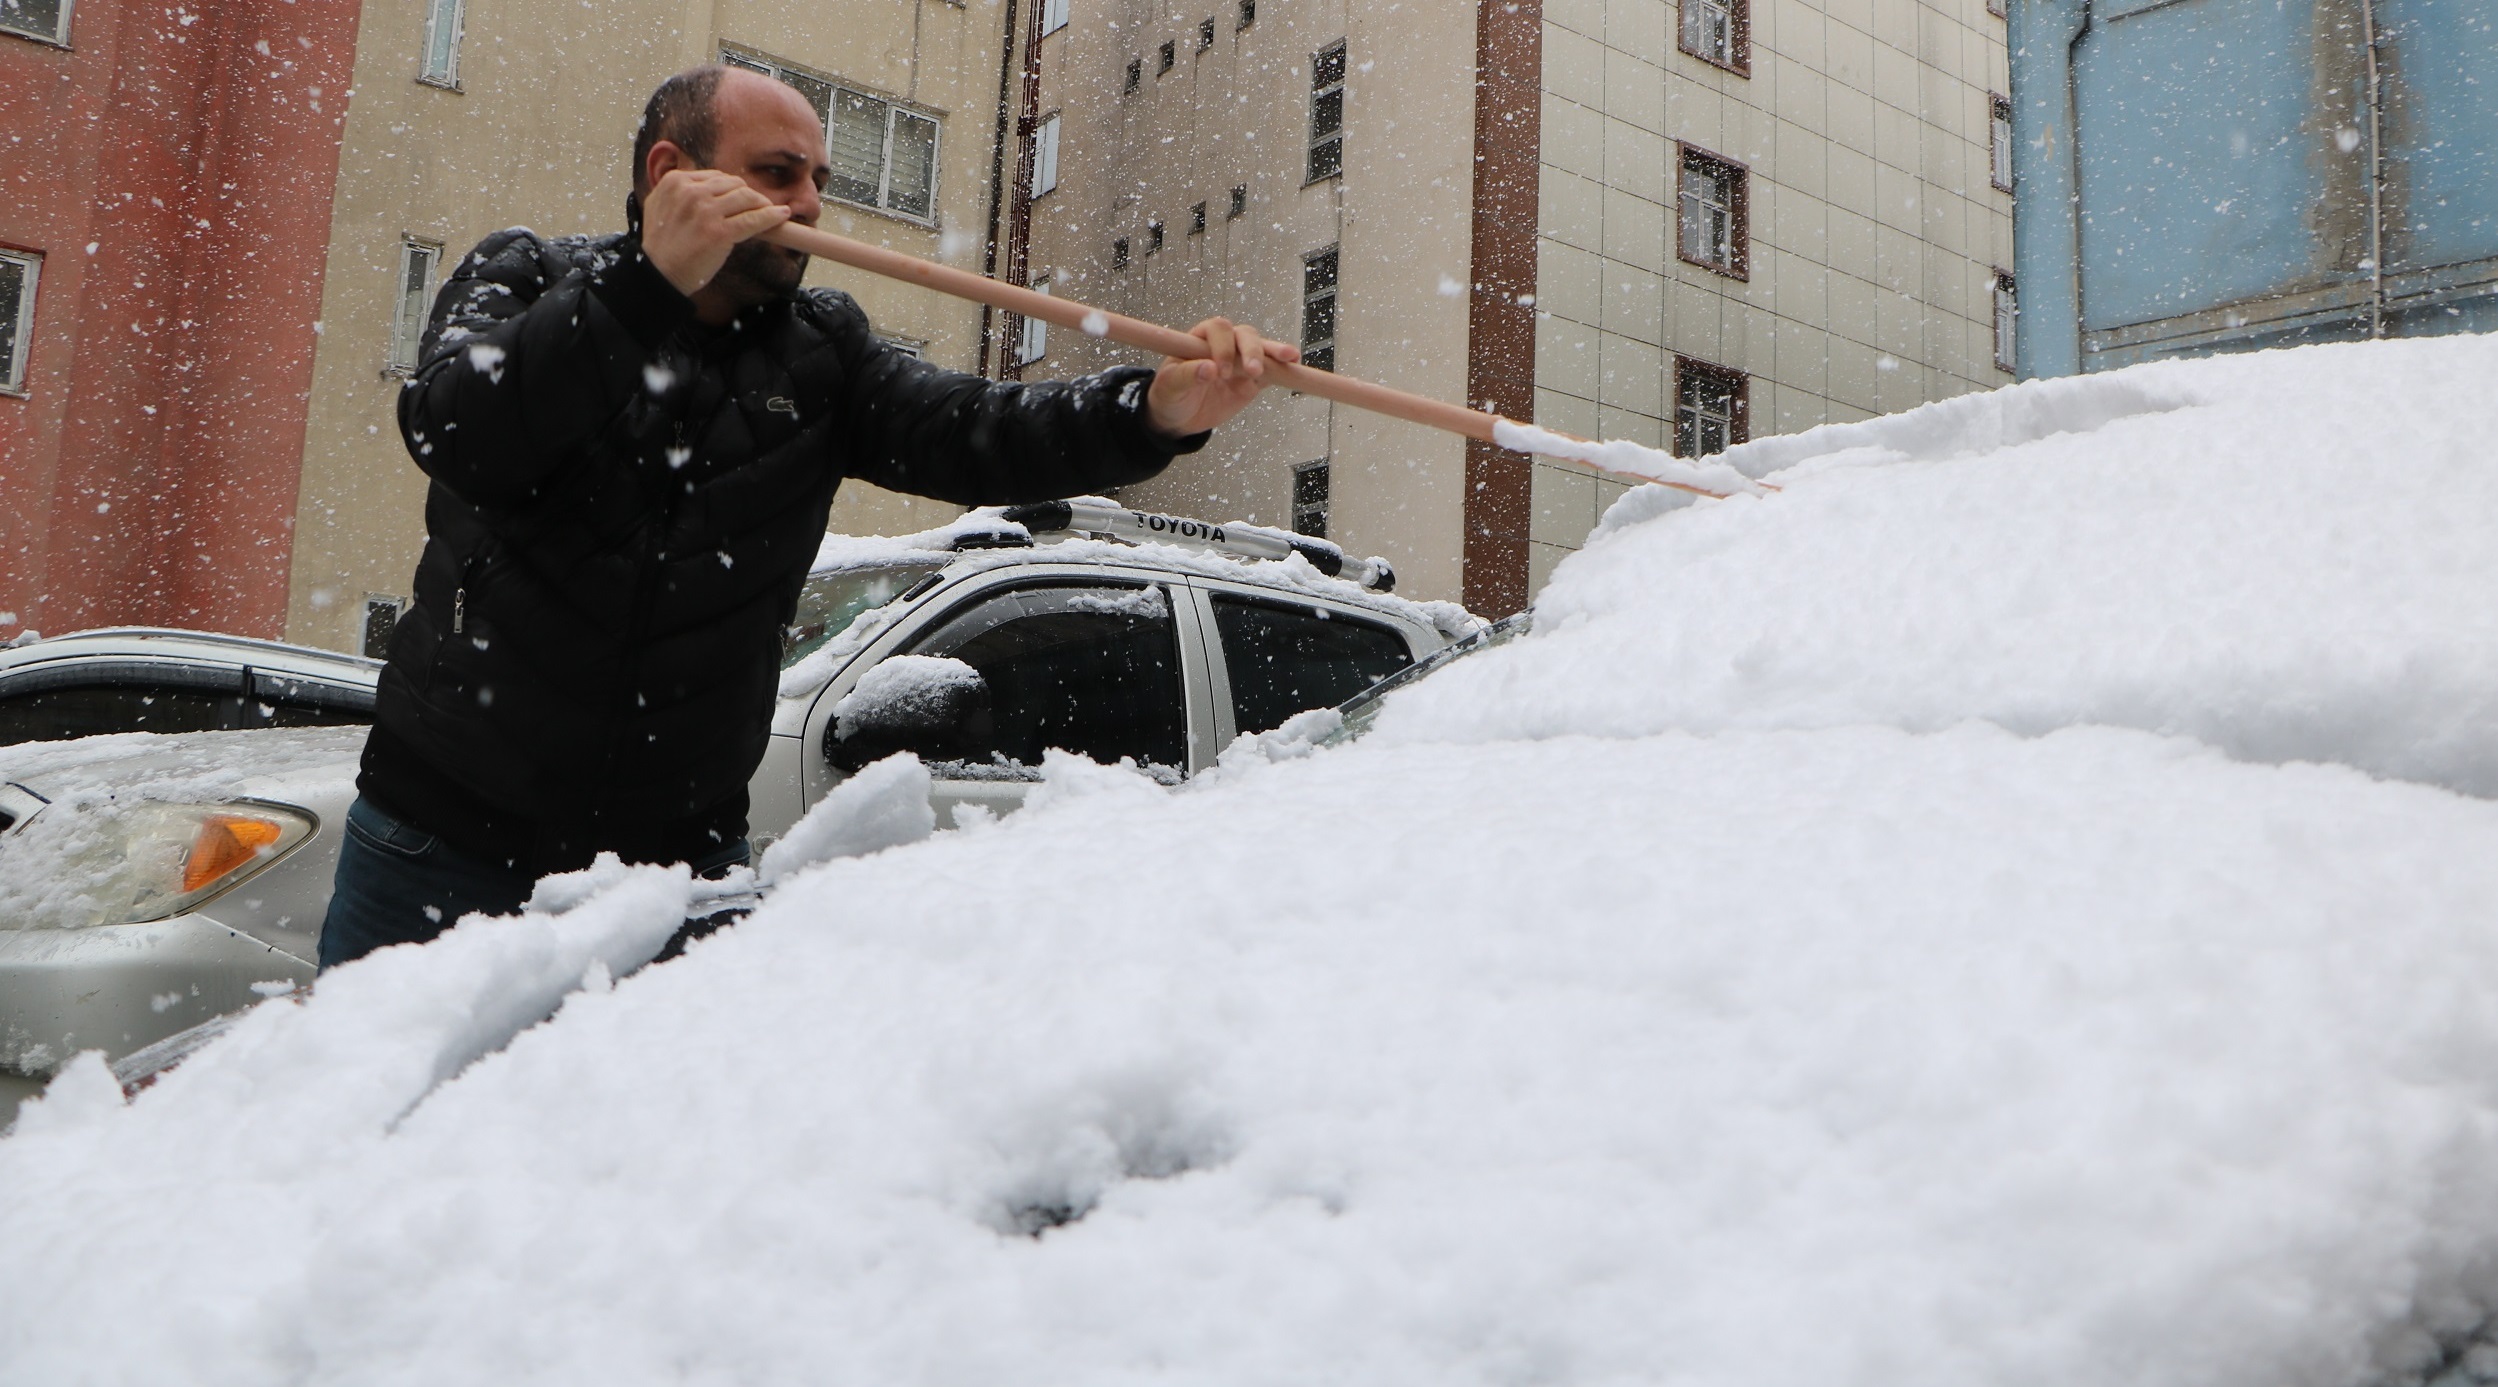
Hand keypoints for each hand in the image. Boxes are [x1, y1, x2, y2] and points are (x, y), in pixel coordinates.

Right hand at [641, 167, 791, 296]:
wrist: (659, 275)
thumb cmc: (662, 247)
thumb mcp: (659, 206)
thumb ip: (680, 192)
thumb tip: (710, 187)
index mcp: (675, 182)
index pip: (716, 177)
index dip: (733, 188)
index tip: (743, 199)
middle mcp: (690, 192)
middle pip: (734, 184)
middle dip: (749, 195)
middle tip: (759, 206)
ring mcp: (706, 212)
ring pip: (746, 198)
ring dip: (762, 204)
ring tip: (771, 211)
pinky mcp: (720, 233)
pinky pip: (753, 220)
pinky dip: (771, 216)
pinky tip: (781, 215)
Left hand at [1145, 318, 1298, 438]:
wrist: (1179, 417)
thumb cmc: (1170, 395)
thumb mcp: (1170, 387)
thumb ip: (1187, 375)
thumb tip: (1208, 369)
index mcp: (1201, 339)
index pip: (1218, 330)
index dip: (1222, 346)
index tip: (1219, 371)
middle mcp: (1224, 344)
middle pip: (1244, 335)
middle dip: (1251, 350)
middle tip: (1252, 371)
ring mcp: (1240, 360)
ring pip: (1261, 348)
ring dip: (1273, 353)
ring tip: (1288, 359)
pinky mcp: (1253, 379)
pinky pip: (1271, 370)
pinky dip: (1283, 369)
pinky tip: (1295, 366)